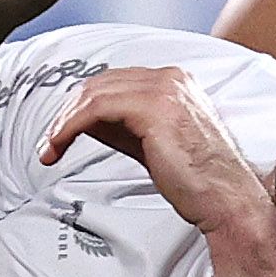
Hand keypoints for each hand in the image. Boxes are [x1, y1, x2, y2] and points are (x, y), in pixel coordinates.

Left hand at [44, 68, 275, 251]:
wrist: (225, 198)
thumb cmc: (195, 179)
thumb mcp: (153, 143)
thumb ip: (124, 125)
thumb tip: (85, 121)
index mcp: (174, 81)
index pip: (113, 81)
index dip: (82, 106)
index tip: (62, 132)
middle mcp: (170, 77)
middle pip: (99, 83)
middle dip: (68, 112)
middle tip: (51, 143)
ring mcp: (164, 89)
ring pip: (93, 93)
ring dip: (63, 122)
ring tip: (50, 149)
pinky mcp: (154, 108)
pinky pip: (95, 109)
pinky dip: (69, 127)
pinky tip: (59, 145)